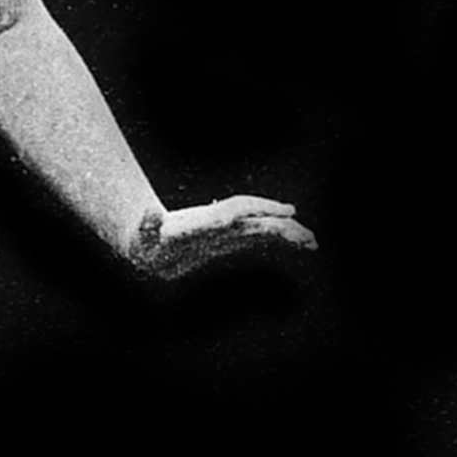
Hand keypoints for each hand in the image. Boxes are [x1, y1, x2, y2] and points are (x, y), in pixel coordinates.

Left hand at [129, 196, 316, 280]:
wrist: (147, 242)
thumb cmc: (145, 241)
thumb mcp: (143, 234)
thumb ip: (147, 224)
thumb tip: (148, 215)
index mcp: (207, 219)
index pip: (239, 209)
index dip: (261, 208)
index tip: (285, 212)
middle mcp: (222, 222)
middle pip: (258, 219)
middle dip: (282, 225)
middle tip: (308, 236)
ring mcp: (229, 231)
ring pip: (265, 229)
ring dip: (288, 235)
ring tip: (313, 243)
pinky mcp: (232, 242)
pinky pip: (262, 242)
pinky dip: (281, 244)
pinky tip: (302, 248)